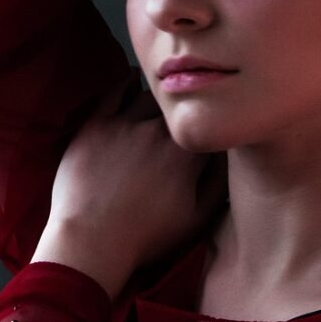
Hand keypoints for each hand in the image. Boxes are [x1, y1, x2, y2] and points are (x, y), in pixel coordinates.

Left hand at [34, 70, 228, 287]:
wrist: (90, 241)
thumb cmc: (146, 237)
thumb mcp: (197, 219)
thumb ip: (219, 184)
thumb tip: (230, 160)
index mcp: (187, 152)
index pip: (208, 126)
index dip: (211, 127)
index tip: (212, 130)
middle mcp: (158, 130)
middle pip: (180, 108)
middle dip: (185, 113)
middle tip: (183, 119)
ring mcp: (125, 123)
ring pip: (151, 96)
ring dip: (159, 102)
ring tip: (160, 107)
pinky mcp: (96, 124)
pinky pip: (115, 91)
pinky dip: (128, 83)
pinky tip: (133, 80)